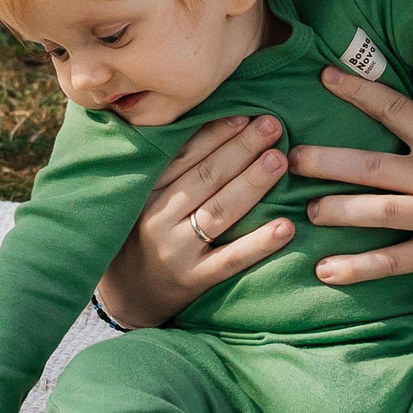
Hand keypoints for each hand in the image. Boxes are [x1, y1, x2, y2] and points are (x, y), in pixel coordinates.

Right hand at [94, 114, 294, 326]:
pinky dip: (259, 243)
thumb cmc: (139, 237)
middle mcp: (158, 218)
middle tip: (272, 126)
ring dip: (252, 183)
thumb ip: (164, 170)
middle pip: (206, 178)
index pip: (183, 156)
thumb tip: (207, 126)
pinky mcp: (194, 280)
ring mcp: (176, 251)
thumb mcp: (138, 200)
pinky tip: (286, 226)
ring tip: (279, 160)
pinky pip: (231, 259)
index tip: (244, 115)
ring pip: (219, 212)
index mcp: (145, 193)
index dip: (215, 134)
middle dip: (241, 148)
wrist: (125, 297)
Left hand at [293, 68, 412, 280]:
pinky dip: (356, 268)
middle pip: (367, 165)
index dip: (357, 91)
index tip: (325, 77)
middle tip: (291, 157)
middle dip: (325, 161)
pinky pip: (391, 261)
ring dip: (335, 211)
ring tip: (304, 212)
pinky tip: (325, 271)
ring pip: (373, 211)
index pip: (393, 108)